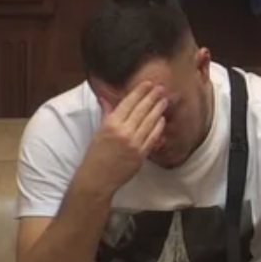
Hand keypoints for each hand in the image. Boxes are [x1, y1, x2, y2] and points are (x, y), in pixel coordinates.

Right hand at [78, 81, 167, 196]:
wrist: (98, 178)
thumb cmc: (96, 154)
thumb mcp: (99, 131)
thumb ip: (106, 113)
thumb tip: (105, 98)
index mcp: (111, 124)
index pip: (128, 103)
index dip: (140, 92)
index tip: (148, 83)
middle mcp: (123, 131)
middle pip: (141, 110)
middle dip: (152, 97)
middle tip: (161, 88)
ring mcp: (134, 143)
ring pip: (149, 122)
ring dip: (158, 110)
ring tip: (164, 100)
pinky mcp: (141, 154)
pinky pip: (153, 137)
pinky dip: (158, 127)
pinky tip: (162, 119)